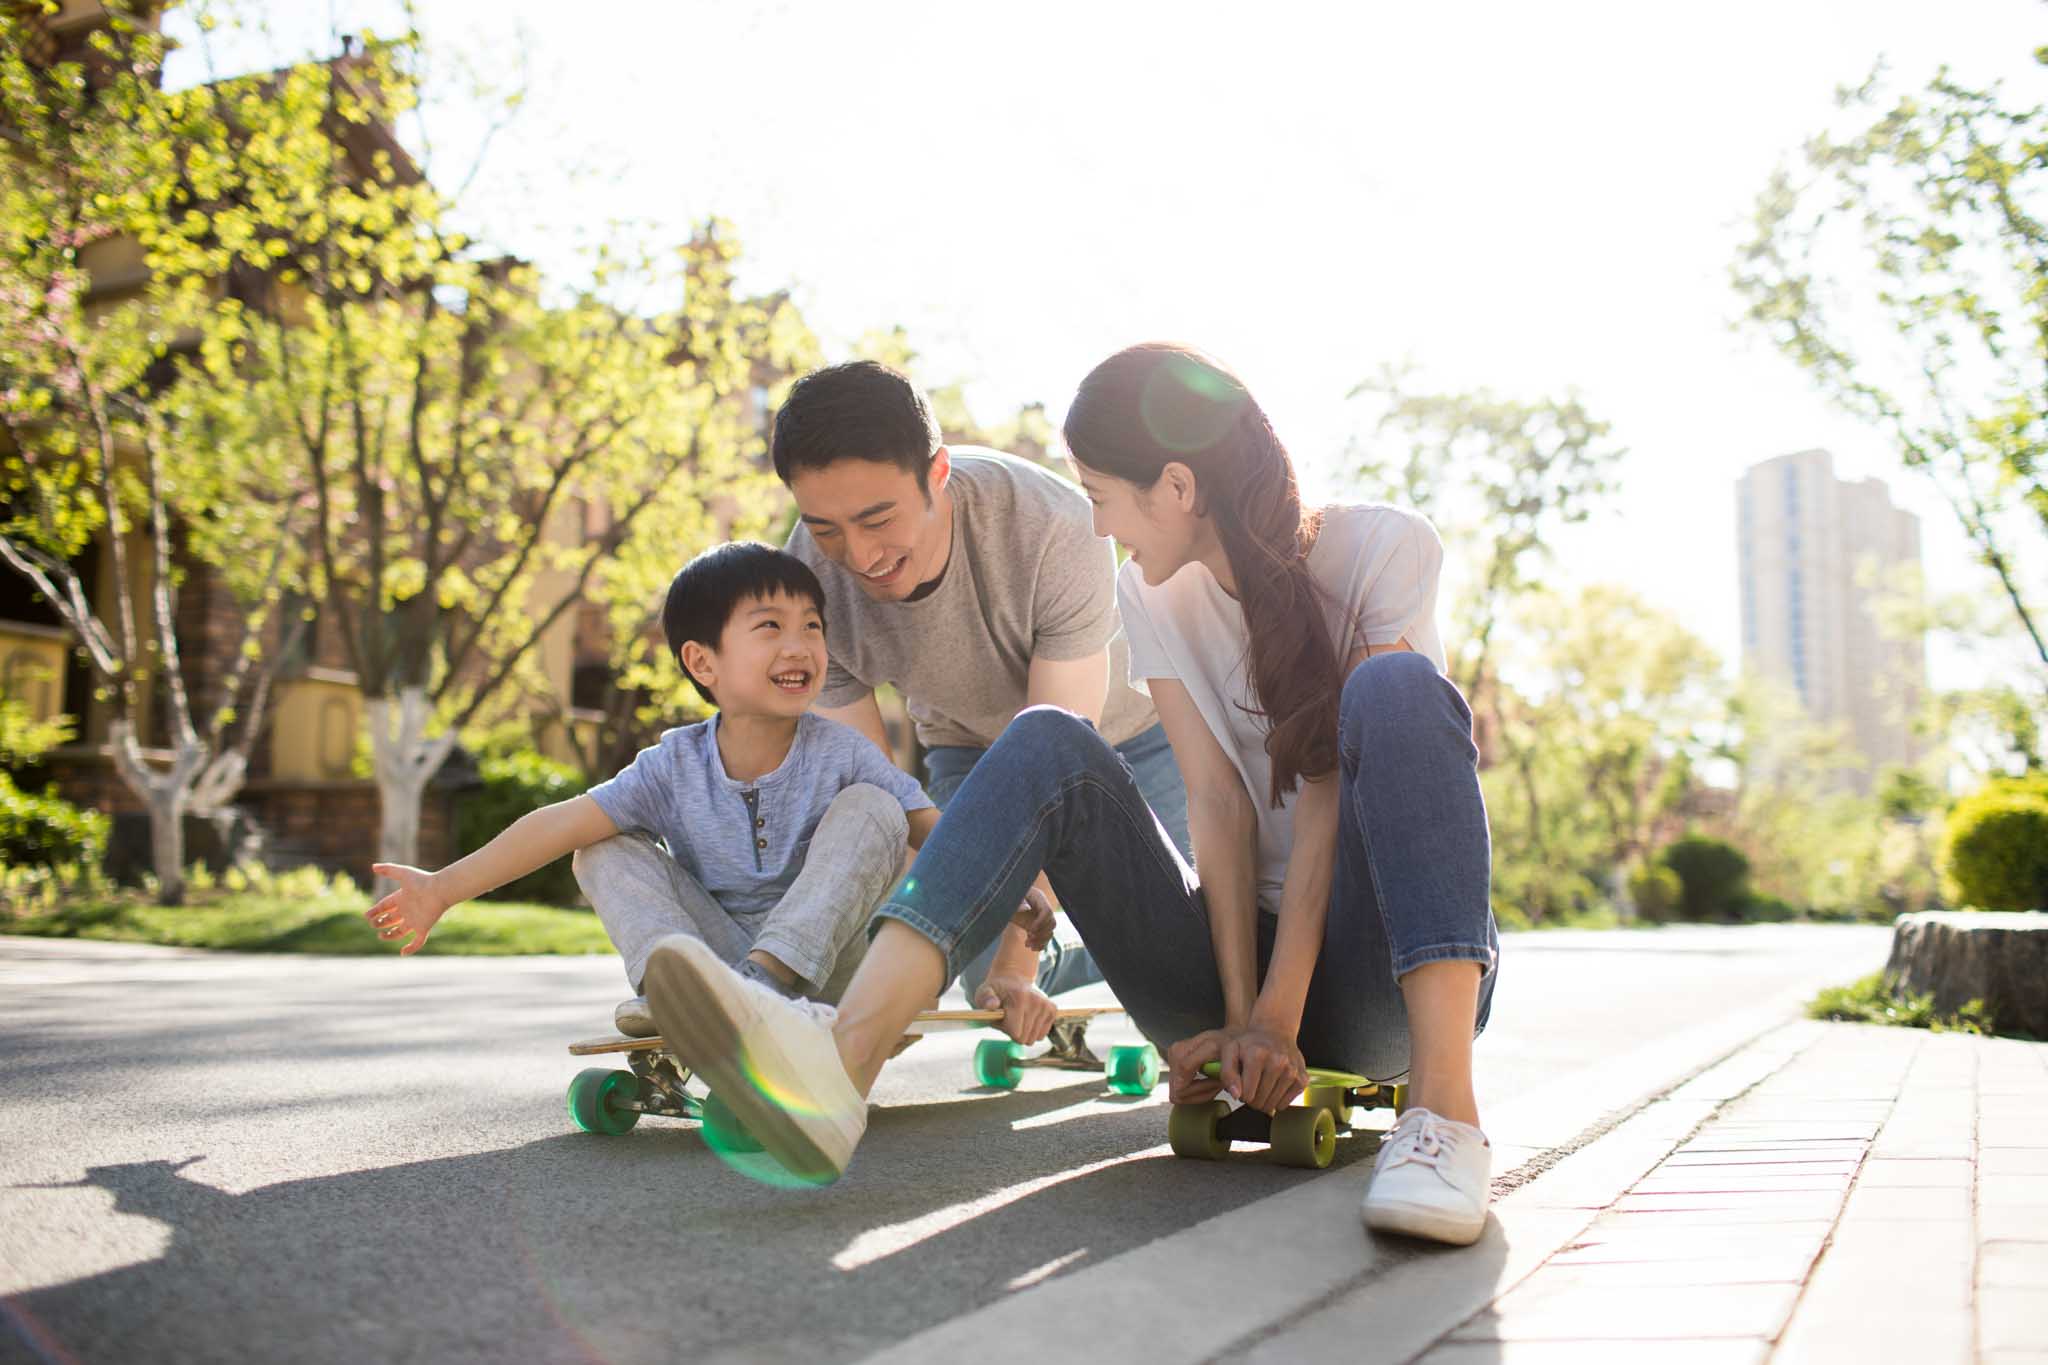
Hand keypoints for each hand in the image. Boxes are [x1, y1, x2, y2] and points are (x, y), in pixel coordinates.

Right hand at [365, 863, 448, 955]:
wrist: (440, 889)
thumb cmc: (422, 880)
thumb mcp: (403, 873)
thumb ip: (388, 869)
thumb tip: (373, 867)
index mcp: (402, 898)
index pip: (385, 906)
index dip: (375, 911)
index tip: (366, 915)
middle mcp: (408, 910)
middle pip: (391, 919)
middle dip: (381, 923)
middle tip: (373, 924)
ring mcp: (416, 920)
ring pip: (400, 932)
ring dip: (390, 936)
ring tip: (381, 936)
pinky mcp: (424, 927)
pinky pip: (417, 942)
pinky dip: (410, 949)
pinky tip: (402, 953)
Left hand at [975, 973, 1055, 1044]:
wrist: (1014, 978)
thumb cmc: (997, 990)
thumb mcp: (984, 992)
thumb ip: (985, 1000)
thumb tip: (992, 1005)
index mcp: (1019, 999)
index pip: (1016, 1034)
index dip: (1006, 1029)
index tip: (1003, 1018)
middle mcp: (1036, 1001)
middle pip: (1025, 1038)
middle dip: (1015, 1032)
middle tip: (1010, 1017)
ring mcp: (1046, 1005)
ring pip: (1035, 1038)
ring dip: (1025, 1032)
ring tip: (1018, 1017)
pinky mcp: (1053, 1009)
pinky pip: (1043, 1034)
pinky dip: (1034, 1030)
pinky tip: (1028, 1018)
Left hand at [1008, 885, 1055, 952]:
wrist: (1002, 900)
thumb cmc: (1006, 897)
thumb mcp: (1010, 898)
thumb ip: (1018, 903)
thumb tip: (1025, 909)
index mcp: (1038, 897)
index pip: (1047, 911)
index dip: (1041, 922)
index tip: (1030, 930)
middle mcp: (1042, 908)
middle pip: (1051, 923)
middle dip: (1042, 933)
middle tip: (1029, 937)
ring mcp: (1040, 918)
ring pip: (1049, 932)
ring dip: (1040, 941)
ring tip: (1027, 944)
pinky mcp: (1036, 926)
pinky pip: (1044, 937)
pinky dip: (1041, 945)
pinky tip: (1032, 948)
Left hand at [1167, 1025, 1306, 1113]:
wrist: (1275, 1031)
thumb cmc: (1250, 1043)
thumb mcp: (1230, 1050)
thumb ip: (1227, 1072)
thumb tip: (1236, 1094)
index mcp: (1257, 1055)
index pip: (1246, 1095)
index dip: (1241, 1094)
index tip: (1242, 1085)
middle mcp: (1277, 1062)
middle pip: (1259, 1101)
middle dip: (1252, 1099)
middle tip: (1252, 1085)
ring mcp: (1292, 1071)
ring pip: (1272, 1105)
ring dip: (1264, 1100)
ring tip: (1262, 1085)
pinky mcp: (1302, 1078)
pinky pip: (1285, 1104)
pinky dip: (1278, 1100)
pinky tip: (1274, 1087)